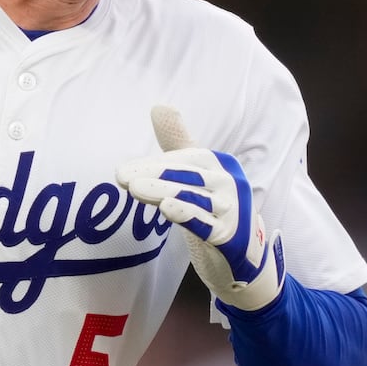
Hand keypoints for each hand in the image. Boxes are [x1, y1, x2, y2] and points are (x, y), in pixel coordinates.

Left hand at [116, 105, 284, 312]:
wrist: (245, 258)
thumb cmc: (214, 212)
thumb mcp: (196, 177)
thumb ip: (178, 144)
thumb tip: (159, 107)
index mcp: (221, 165)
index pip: (185, 159)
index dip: (153, 165)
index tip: (123, 172)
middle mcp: (231, 183)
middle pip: (188, 176)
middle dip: (154, 175)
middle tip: (121, 177)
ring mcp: (234, 210)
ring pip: (195, 199)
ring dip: (164, 192)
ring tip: (135, 190)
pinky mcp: (233, 237)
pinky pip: (209, 225)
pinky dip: (189, 215)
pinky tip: (168, 208)